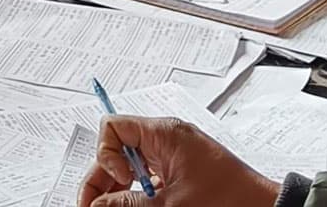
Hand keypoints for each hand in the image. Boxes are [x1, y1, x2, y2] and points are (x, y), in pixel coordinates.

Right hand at [79, 116, 281, 206]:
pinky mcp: (180, 175)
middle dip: (103, 181)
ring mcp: (172, 158)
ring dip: (118, 192)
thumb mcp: (171, 204)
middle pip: (117, 153)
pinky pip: (147, 180)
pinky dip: (137, 197)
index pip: (114, 128)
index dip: (105, 154)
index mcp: (164, 134)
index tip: (118, 180)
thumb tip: (96, 206)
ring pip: (129, 170)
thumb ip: (127, 205)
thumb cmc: (230, 198)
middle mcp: (166, 141)